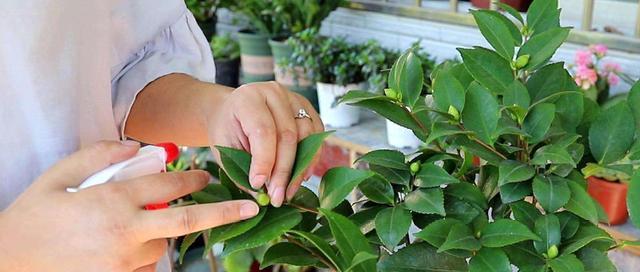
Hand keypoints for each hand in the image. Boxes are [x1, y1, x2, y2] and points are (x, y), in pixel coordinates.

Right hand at [0, 141, 258, 271]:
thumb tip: (138, 147)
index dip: (192, 176)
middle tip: (249, 207)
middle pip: (184, 219)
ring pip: (163, 242)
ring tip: (132, 223)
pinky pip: (147, 263)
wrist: (11, 262)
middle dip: (222, 212)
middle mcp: (126, 232)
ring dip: (162, 230)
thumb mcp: (59, 175)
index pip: (167, 184)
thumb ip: (101, 156)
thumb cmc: (34, 215)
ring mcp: (126, 261)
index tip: (206, 173)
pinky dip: (145, 250)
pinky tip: (120, 242)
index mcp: (113, 201)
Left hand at [207, 81, 323, 206]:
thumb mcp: (224, 148)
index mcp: (248, 98)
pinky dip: (311, 158)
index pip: (263, 131)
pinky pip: (316, 135)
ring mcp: (293, 98)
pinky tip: (301, 175)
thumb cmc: (227, 130)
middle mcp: (274, 92)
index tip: (258, 186)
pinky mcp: (307, 108)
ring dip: (300, 168)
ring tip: (289, 191)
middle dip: (284, 171)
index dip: (264, 161)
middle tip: (277, 197)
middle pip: (288, 135)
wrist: (233, 112)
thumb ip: (240, 169)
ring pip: (306, 136)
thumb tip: (260, 197)